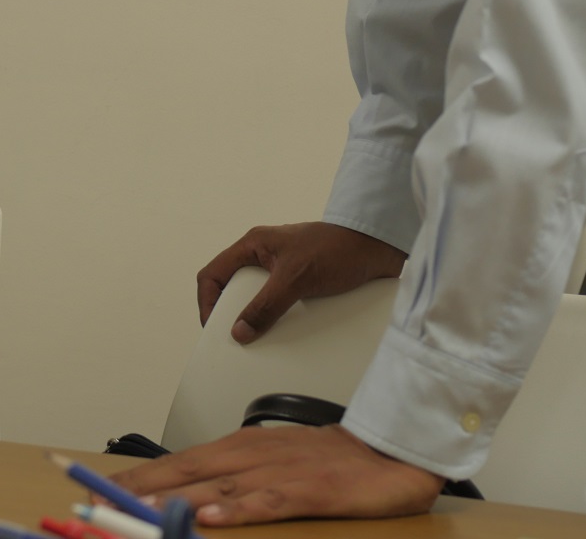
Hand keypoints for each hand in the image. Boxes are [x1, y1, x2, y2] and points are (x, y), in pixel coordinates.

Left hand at [111, 424, 443, 525]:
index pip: (175, 462)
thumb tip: (185, 498)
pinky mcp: (308, 490)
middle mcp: (248, 455)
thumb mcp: (268, 465)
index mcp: (237, 449)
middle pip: (183, 471)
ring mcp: (277, 472)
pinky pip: (267, 502)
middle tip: (95, 498)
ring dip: (172, 499)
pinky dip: (238, 509)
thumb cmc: (324, 461)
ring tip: (134, 509)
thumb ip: (228, 480)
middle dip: (138, 487)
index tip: (95, 488)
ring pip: (214, 486)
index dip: (135, 476)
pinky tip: (212, 519)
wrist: (386, 450)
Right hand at [197, 221, 405, 340]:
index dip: (207, 302)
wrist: (379, 247)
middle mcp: (264, 257)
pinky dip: (279, 319)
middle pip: (233, 289)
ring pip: (258, 299)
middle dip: (232, 314)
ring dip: (258, 318)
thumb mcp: (295, 279)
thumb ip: (265, 305)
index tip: (215, 328)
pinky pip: (280, 304)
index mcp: (253, 246)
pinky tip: (287, 333)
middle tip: (238, 339)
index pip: (214, 274)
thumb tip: (240, 332)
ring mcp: (283, 269)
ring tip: (262, 339)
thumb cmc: (337, 249)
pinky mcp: (302, 282)